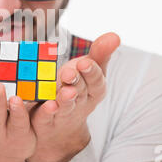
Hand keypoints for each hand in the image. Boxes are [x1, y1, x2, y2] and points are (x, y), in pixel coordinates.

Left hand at [25, 32, 120, 161]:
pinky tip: (46, 105)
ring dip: (65, 99)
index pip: (96, 80)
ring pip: (66, 106)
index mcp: (93, 89)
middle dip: (76, 82)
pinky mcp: (46, 121)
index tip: (84, 63)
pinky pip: (46, 117)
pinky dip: (46, 112)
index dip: (91, 72)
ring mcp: (63, 113)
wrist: (63, 125)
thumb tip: (115, 36)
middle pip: (80, 92)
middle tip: (69, 73)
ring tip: (64, 92)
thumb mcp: (89, 70)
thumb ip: (99, 54)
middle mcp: (80, 102)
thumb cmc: (79, 89)